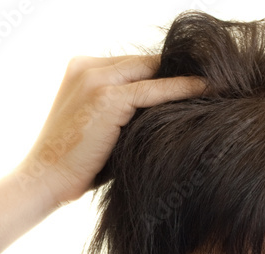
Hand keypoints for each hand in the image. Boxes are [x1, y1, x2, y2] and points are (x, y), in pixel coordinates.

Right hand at [0, 54, 205, 253]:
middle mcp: (87, 67)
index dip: (163, 72)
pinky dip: (182, 88)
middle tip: (216, 75)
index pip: (133, 65)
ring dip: (184, 74)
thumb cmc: (75, 165)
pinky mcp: (107, 97)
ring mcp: (95, 79)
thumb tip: (167, 112)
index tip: (196, 79)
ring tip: (218, 80)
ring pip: (150, 71)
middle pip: (144, 62)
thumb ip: (125, 111)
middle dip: (177, 68)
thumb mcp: (101, 128)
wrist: (46, 180)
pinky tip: (205, 89)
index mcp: (82, 69)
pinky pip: (153, 89)